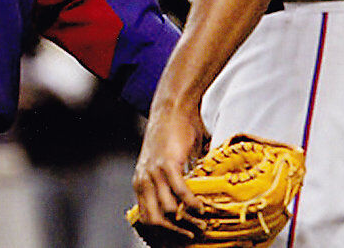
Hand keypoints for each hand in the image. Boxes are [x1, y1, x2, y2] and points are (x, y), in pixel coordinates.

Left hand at [132, 103, 208, 239]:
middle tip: (192, 236)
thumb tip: (189, 204)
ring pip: (167, 211)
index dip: (161, 233)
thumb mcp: (166, 164)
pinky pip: (179, 192)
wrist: (173, 109)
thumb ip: (172, 184)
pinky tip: (202, 207)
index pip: (145, 219)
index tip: (179, 239)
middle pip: (152, 221)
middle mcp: (143, 180)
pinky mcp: (167, 164)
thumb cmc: (173, 135)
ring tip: (202, 223)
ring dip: (187, 220)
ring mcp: (153, 172)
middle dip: (173, 233)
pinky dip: (192, 204)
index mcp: (141, 183)